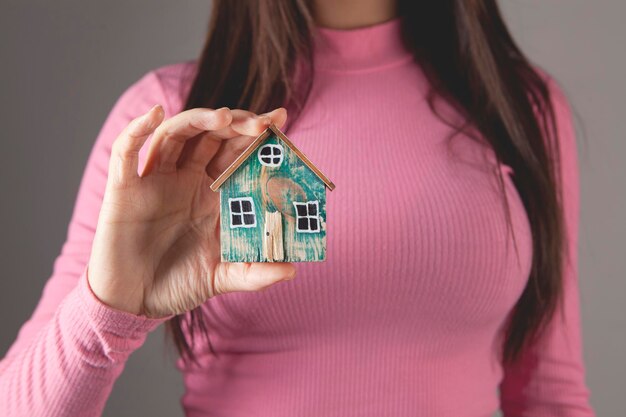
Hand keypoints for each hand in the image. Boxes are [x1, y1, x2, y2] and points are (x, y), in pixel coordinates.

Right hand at [87, 104, 294, 317]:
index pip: (237, 153)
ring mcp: (155, 181)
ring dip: (198, 120)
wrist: (132, 303)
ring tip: (224, 117)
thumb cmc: (176, 285)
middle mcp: (186, 180)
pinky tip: (154, 113)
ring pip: (176, 134)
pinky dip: (137, 130)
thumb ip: (254, 274)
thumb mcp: (221, 278)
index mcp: (212, 194)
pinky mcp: (124, 189)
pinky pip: (125, 152)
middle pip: (212, 136)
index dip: (256, 135)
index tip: (280, 119)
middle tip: (261, 123)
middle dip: (237, 124)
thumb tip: (292, 269)